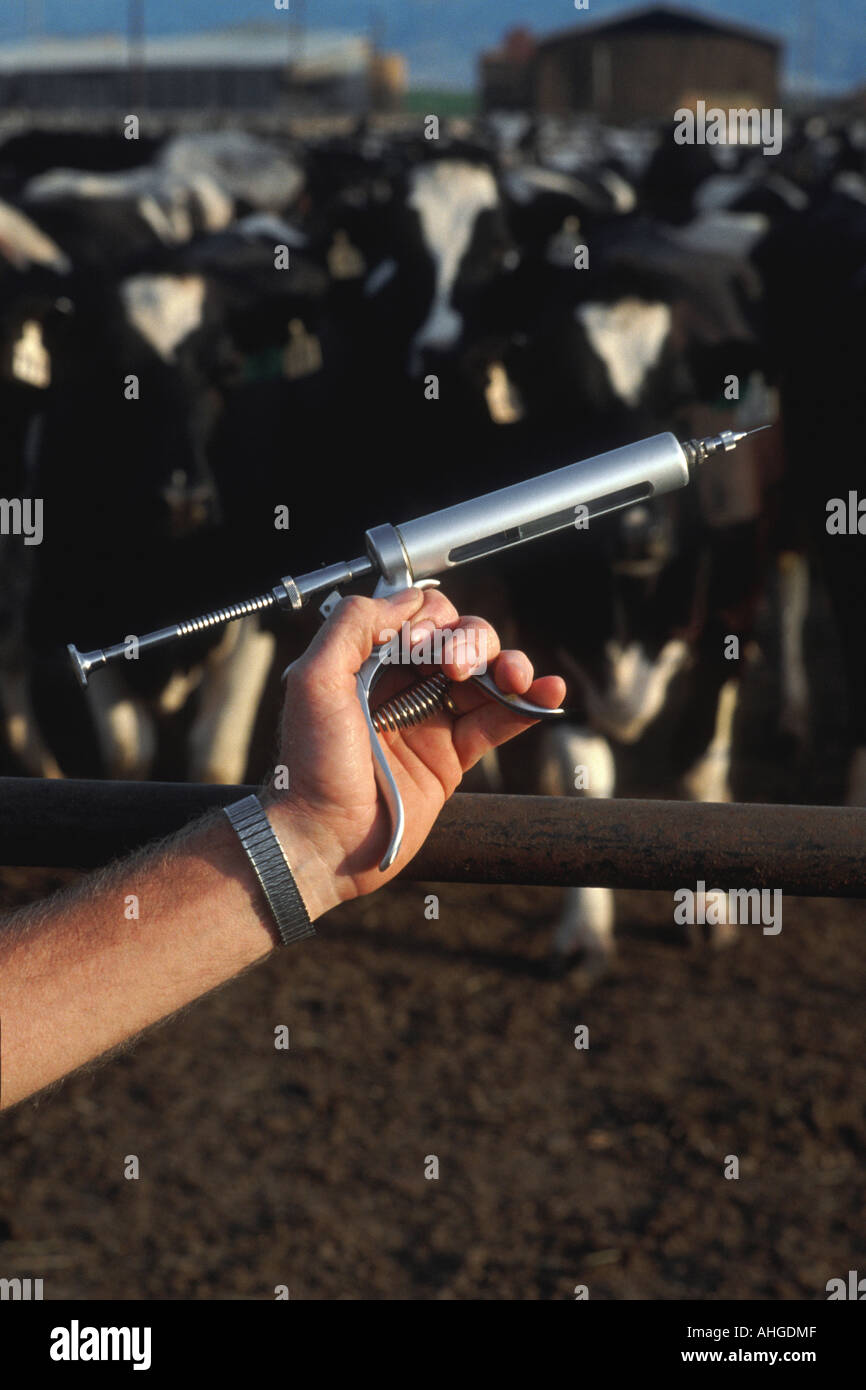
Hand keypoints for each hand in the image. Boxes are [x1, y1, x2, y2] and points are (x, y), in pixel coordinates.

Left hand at [264, 587, 565, 912]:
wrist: (324, 840)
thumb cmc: (309, 766)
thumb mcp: (314, 680)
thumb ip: (352, 626)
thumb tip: (406, 602)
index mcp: (369, 662)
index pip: (419, 618)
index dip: (432, 622)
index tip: (422, 646)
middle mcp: (402, 686)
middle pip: (460, 640)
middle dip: (472, 641)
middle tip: (458, 667)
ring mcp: (431, 720)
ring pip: (486, 676)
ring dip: (510, 664)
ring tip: (516, 676)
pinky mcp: (453, 757)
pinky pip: (498, 721)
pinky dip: (527, 704)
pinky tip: (547, 693)